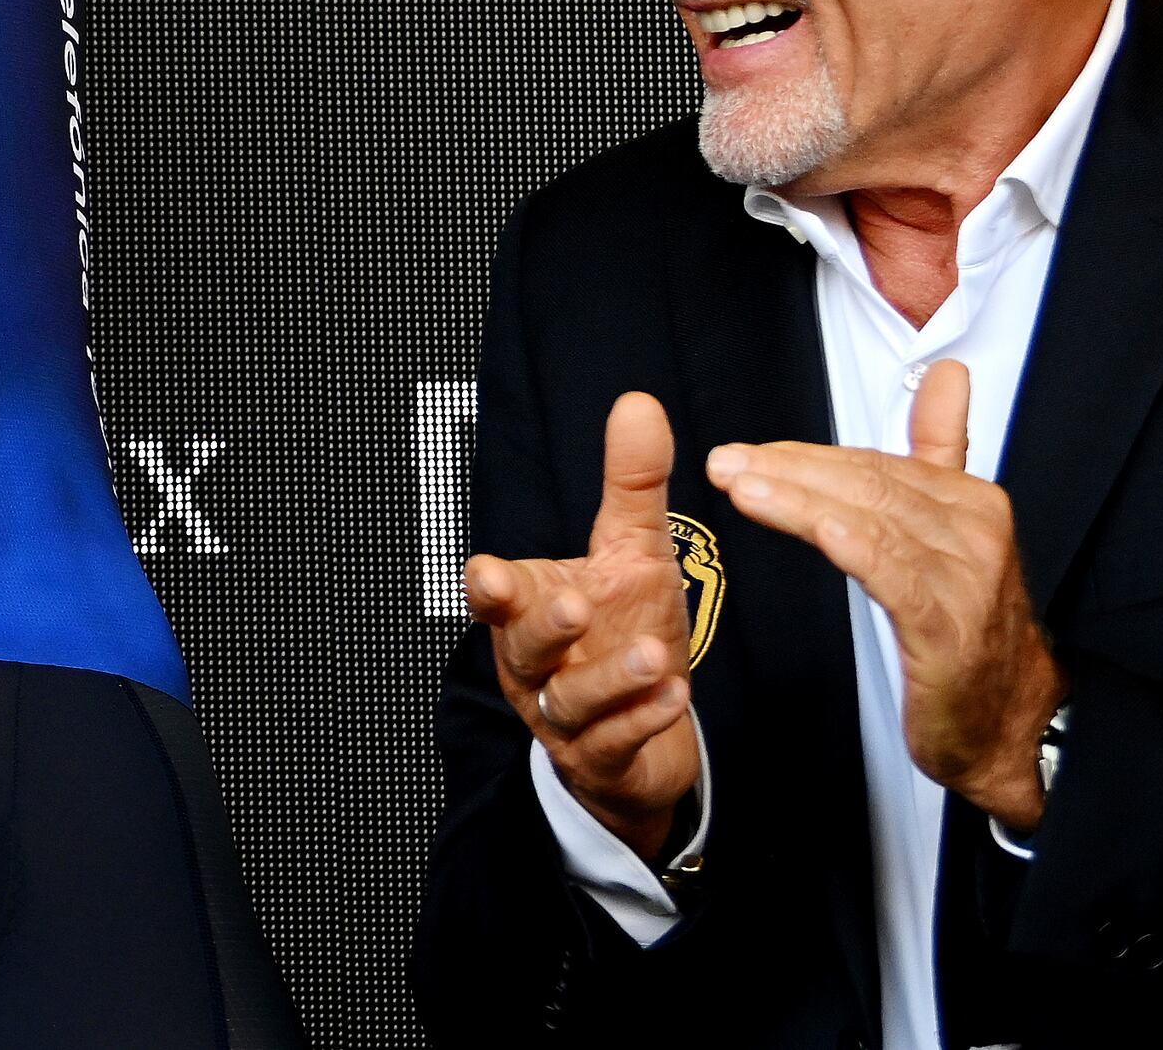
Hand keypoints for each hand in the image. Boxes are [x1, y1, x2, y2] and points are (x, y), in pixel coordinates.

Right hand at [460, 390, 710, 861]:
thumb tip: (639, 405)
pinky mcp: (604, 757)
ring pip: (571, 701)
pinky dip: (642, 721)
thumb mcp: (631, 551)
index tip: (492, 576)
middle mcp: (538, 663)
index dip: (489, 589)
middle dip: (547, 628)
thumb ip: (631, 481)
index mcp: (531, 609)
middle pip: (523, 647)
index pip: (495, 596)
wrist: (646, 725)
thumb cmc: (625, 627)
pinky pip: (614, 743)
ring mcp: (567, 715)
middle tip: (577, 606)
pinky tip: (674, 696)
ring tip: (655, 656)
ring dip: (610, 679)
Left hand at [712, 360, 1060, 831]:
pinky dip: (860, 549)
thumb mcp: (956, 526)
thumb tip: (945, 372)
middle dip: (789, 471)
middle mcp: (976, 535)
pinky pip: (900, 580)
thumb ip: (943, 446)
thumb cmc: (967, 619)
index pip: (875, 464)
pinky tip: (820, 531)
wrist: (1005, 723)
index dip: (804, 457)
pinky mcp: (952, 634)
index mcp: (972, 502)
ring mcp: (968, 583)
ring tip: (740, 486)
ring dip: (800, 501)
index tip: (744, 451)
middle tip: (724, 462)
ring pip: (873, 524)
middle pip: (868, 487)